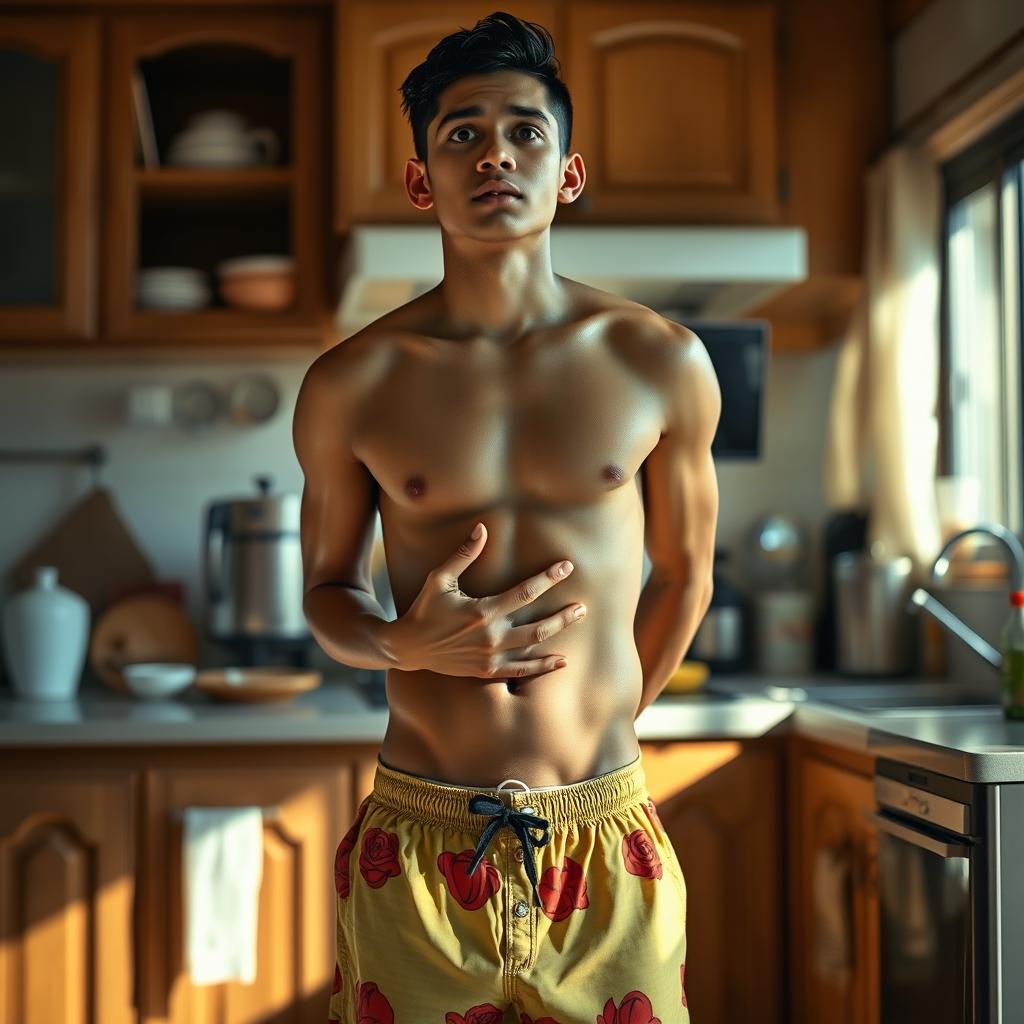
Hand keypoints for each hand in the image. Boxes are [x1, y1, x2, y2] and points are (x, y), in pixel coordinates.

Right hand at [387, 522, 586, 677]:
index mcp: (483, 611)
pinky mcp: (487, 671)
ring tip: (577, 621)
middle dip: (563, 614)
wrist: (408, 647)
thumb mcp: (440, 579)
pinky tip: (561, 661)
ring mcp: (491, 657)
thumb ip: (463, 555)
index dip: (548, 579)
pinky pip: (522, 671)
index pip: (525, 592)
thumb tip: (482, 529)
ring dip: (558, 633)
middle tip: (583, 606)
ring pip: (534, 646)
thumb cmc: (424, 609)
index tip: (566, 567)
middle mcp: (491, 636)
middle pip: (538, 625)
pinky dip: (543, 667)